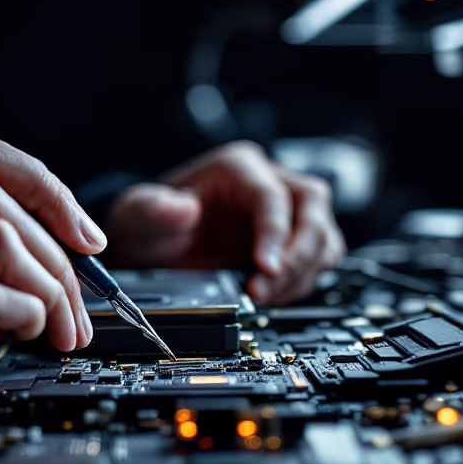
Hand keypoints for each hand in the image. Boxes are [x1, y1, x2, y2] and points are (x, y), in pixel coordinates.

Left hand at [107, 141, 344, 304]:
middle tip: (267, 289)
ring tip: (263, 297)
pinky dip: (302, 282)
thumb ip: (152, 209)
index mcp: (237, 167)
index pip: (271, 195)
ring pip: (323, 235)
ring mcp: (287, 212)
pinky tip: (272, 296)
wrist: (157, 246)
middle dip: (297, 254)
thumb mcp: (139, 214)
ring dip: (301, 272)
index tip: (265, 267)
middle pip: (312, 207)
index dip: (274, 232)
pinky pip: (319, 259)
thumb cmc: (154, 224)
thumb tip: (181, 209)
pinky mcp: (293, 242)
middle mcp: (269, 182)